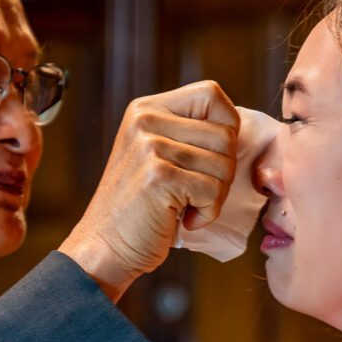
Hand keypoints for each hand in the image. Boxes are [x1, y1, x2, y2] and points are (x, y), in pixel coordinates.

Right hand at [60, 81, 238, 300]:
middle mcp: (145, 120)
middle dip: (223, 171)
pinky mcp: (159, 176)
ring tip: (184, 205)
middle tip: (195, 192)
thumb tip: (237, 128)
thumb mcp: (156, 155)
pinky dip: (206, 214)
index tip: (210, 156)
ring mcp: (150, 146)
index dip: (226, 126)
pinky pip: (213, 190)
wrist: (104, 247)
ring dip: (214, 196)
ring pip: (224, 164)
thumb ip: (187, 134)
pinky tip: (181, 219)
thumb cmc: (140, 208)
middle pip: (225, 134)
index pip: (212, 94)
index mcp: (146, 109)